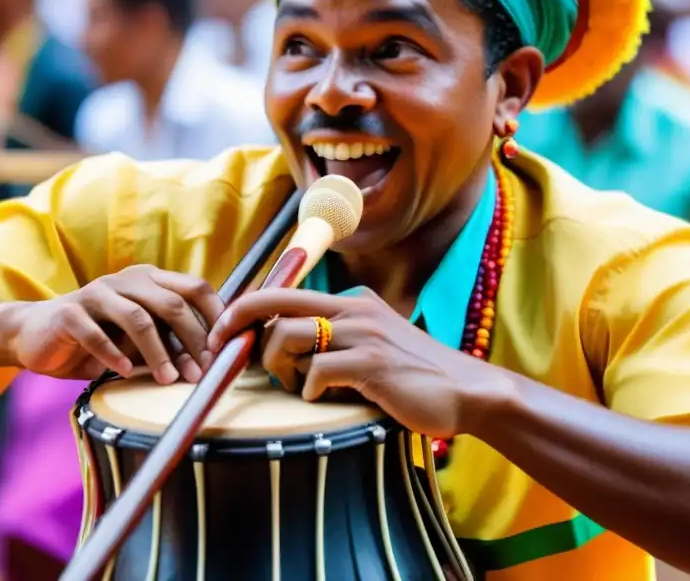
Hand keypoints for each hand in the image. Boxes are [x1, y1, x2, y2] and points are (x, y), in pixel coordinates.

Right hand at [11, 265, 224, 383]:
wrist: (34, 337)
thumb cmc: (97, 340)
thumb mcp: (138, 341)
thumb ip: (168, 342)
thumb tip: (208, 362)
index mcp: (150, 280)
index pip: (195, 287)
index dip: (214, 316)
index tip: (224, 349)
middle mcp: (127, 280)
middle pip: (172, 303)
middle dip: (192, 340)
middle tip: (201, 372)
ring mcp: (97, 293)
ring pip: (139, 318)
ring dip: (158, 353)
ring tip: (168, 379)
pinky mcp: (70, 312)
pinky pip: (97, 334)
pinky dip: (114, 355)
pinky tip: (125, 373)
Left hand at [208, 288, 500, 438]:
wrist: (466, 391)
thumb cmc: (413, 375)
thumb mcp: (372, 343)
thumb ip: (333, 338)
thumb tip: (278, 347)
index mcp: (351, 300)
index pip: (284, 292)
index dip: (244, 309)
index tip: (222, 332)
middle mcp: (354, 308)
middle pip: (276, 304)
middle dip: (240, 328)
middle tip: (228, 356)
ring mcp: (363, 334)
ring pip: (289, 337)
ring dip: (278, 366)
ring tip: (294, 384)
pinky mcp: (371, 363)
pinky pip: (316, 371)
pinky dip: (309, 389)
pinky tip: (323, 398)